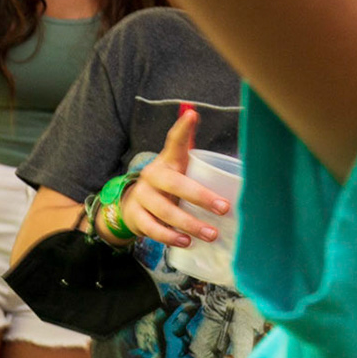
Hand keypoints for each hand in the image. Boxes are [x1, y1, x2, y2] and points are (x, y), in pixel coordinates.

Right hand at [120, 104, 229, 247]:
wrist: (132, 205)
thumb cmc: (168, 186)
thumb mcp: (179, 168)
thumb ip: (197, 155)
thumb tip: (213, 128)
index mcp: (167, 161)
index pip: (173, 142)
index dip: (182, 129)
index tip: (193, 115)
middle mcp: (152, 176)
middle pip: (174, 184)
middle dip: (200, 196)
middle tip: (224, 208)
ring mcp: (142, 197)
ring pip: (164, 210)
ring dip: (189, 224)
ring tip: (211, 234)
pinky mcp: (136, 216)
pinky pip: (152, 228)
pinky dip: (169, 237)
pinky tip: (185, 242)